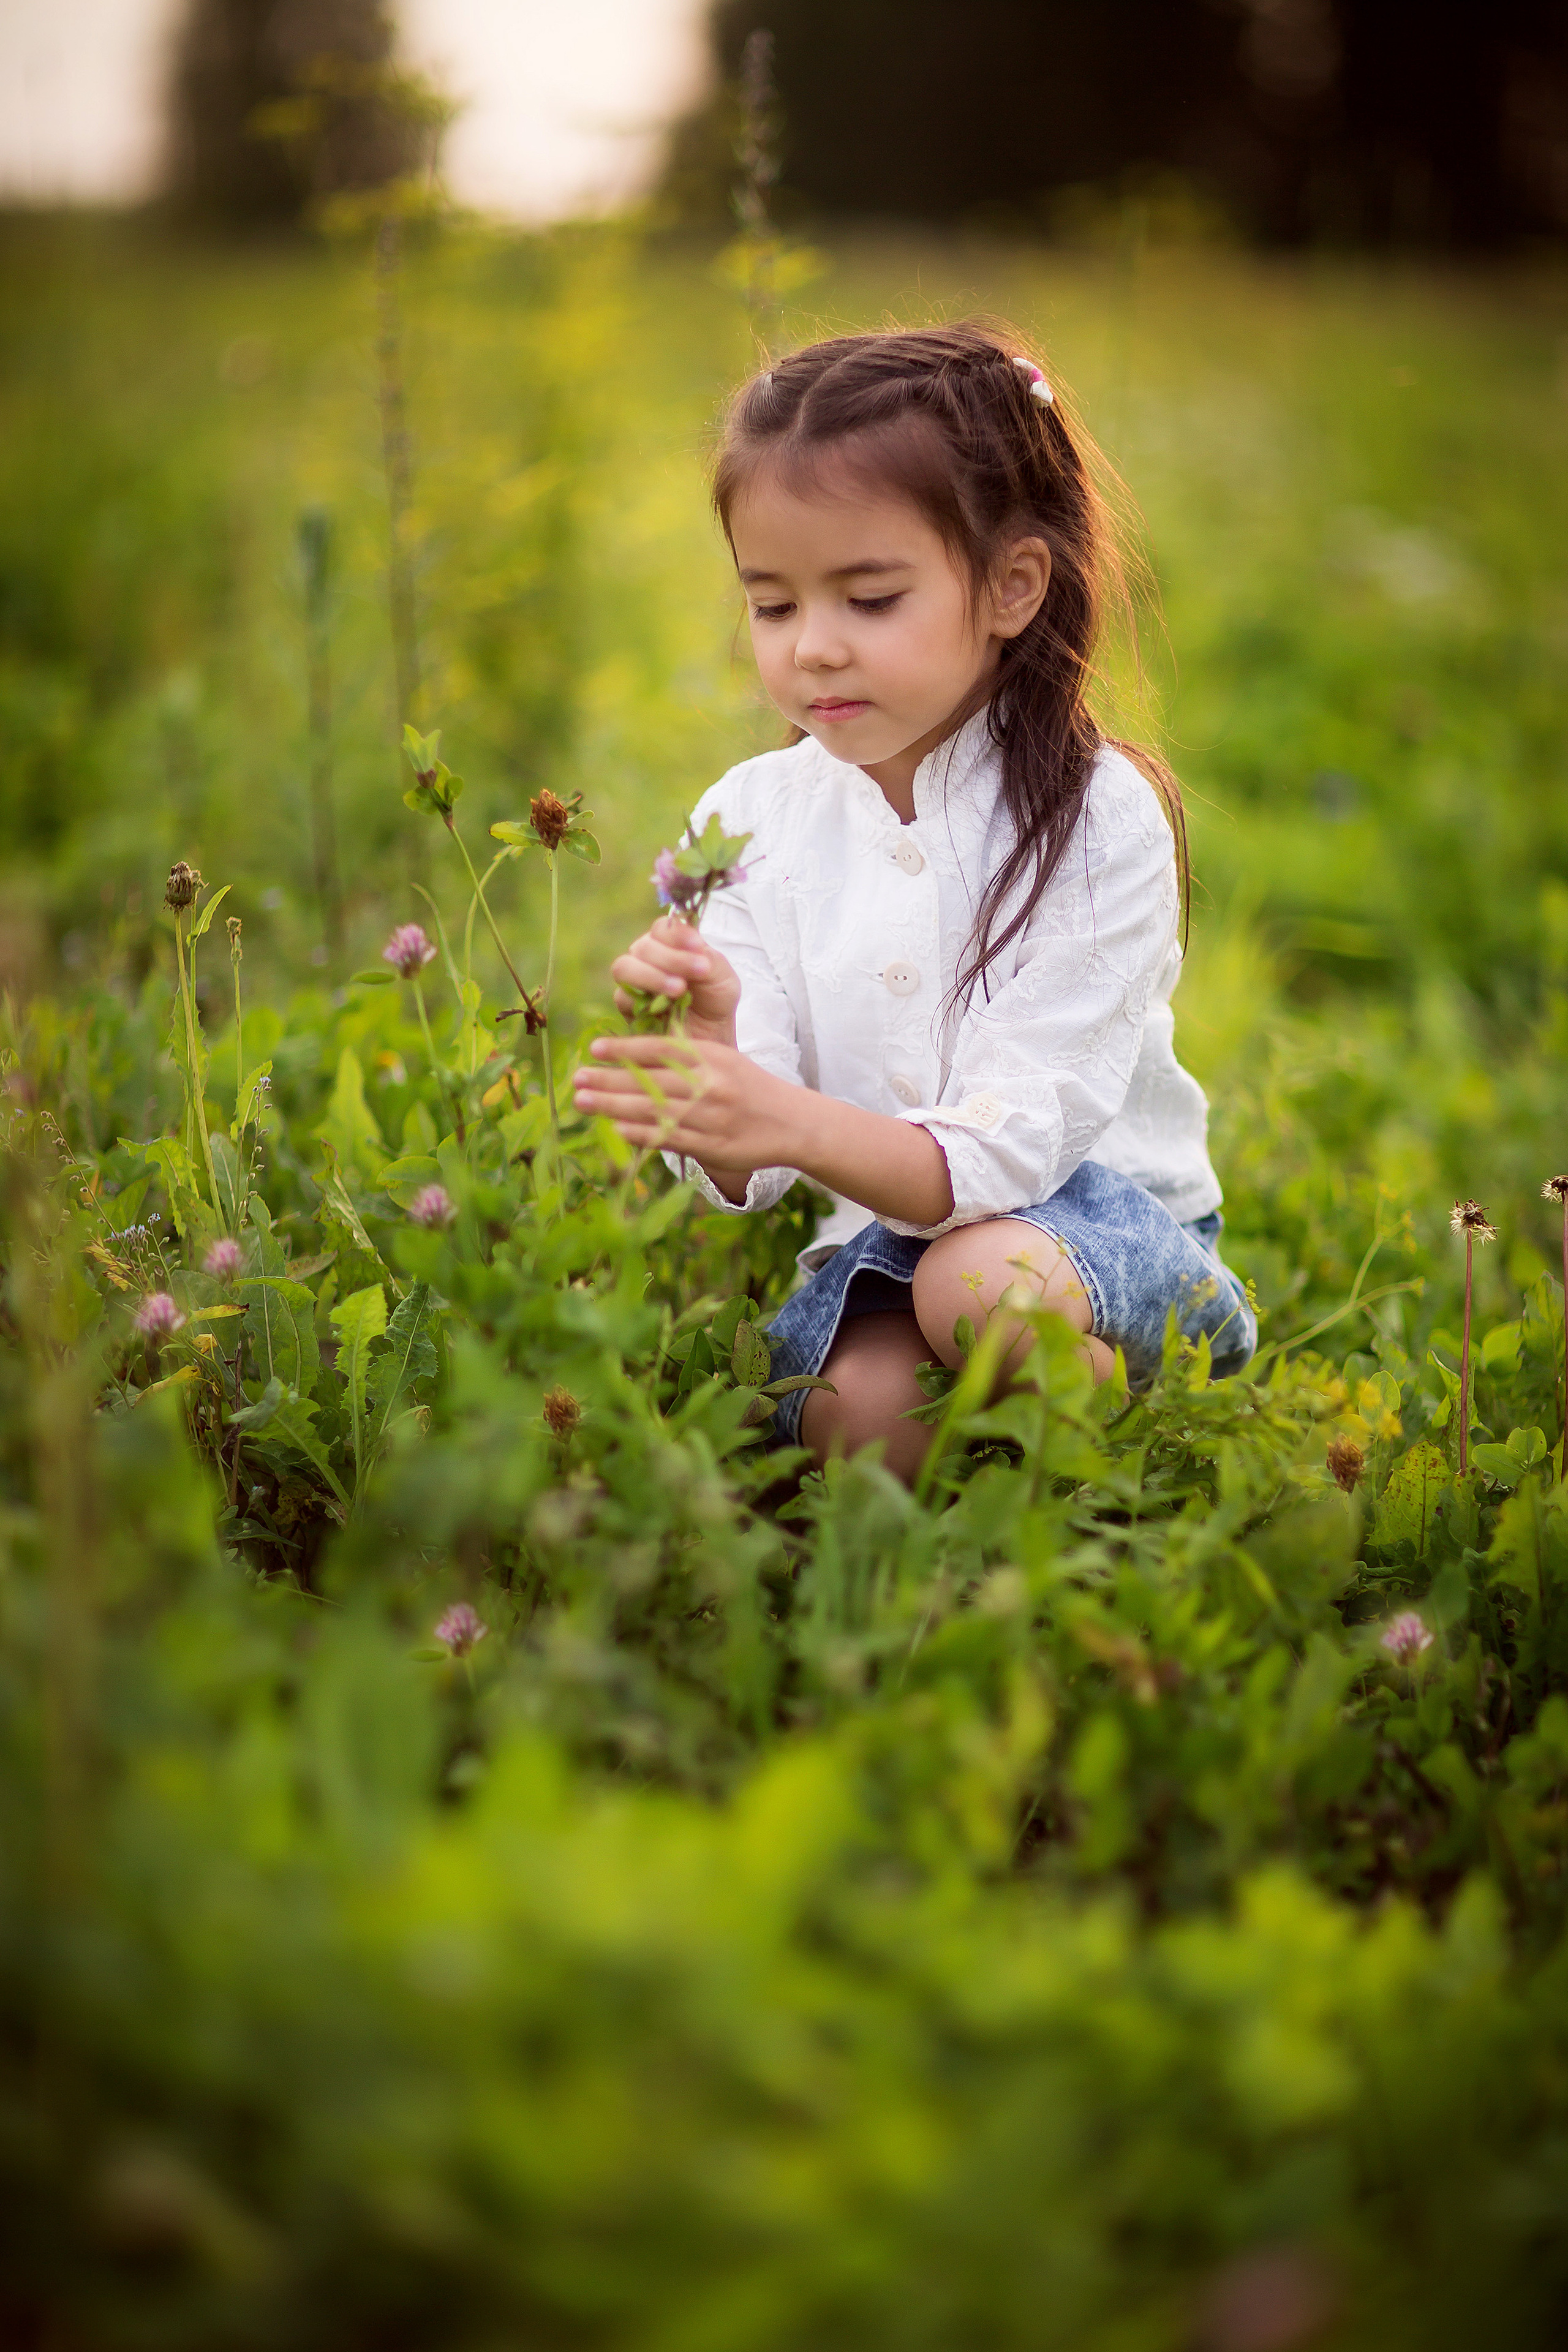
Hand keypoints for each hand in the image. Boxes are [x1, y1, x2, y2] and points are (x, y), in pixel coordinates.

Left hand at [571, 1034, 792, 1174]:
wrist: (792, 1123)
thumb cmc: (747, 1087)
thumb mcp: (723, 1061)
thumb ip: (686, 1057)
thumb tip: (633, 1054)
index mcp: (712, 1058)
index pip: (661, 1049)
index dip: (626, 1048)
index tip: (596, 1048)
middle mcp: (710, 1085)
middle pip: (650, 1081)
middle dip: (610, 1080)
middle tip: (577, 1078)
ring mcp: (710, 1118)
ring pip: (654, 1111)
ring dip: (614, 1106)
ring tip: (584, 1101)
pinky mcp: (712, 1147)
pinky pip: (669, 1139)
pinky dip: (641, 1134)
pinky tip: (616, 1129)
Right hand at [610, 915, 739, 1043]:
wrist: (709, 1036)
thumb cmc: (715, 1001)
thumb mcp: (722, 977)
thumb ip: (709, 959)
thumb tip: (695, 949)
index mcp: (670, 944)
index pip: (662, 928)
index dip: (677, 934)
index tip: (698, 945)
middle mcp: (648, 958)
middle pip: (643, 946)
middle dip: (671, 958)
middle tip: (699, 971)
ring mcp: (634, 980)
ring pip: (624, 967)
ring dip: (651, 975)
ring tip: (679, 989)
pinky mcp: (627, 1006)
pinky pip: (622, 996)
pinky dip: (642, 998)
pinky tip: (665, 1006)